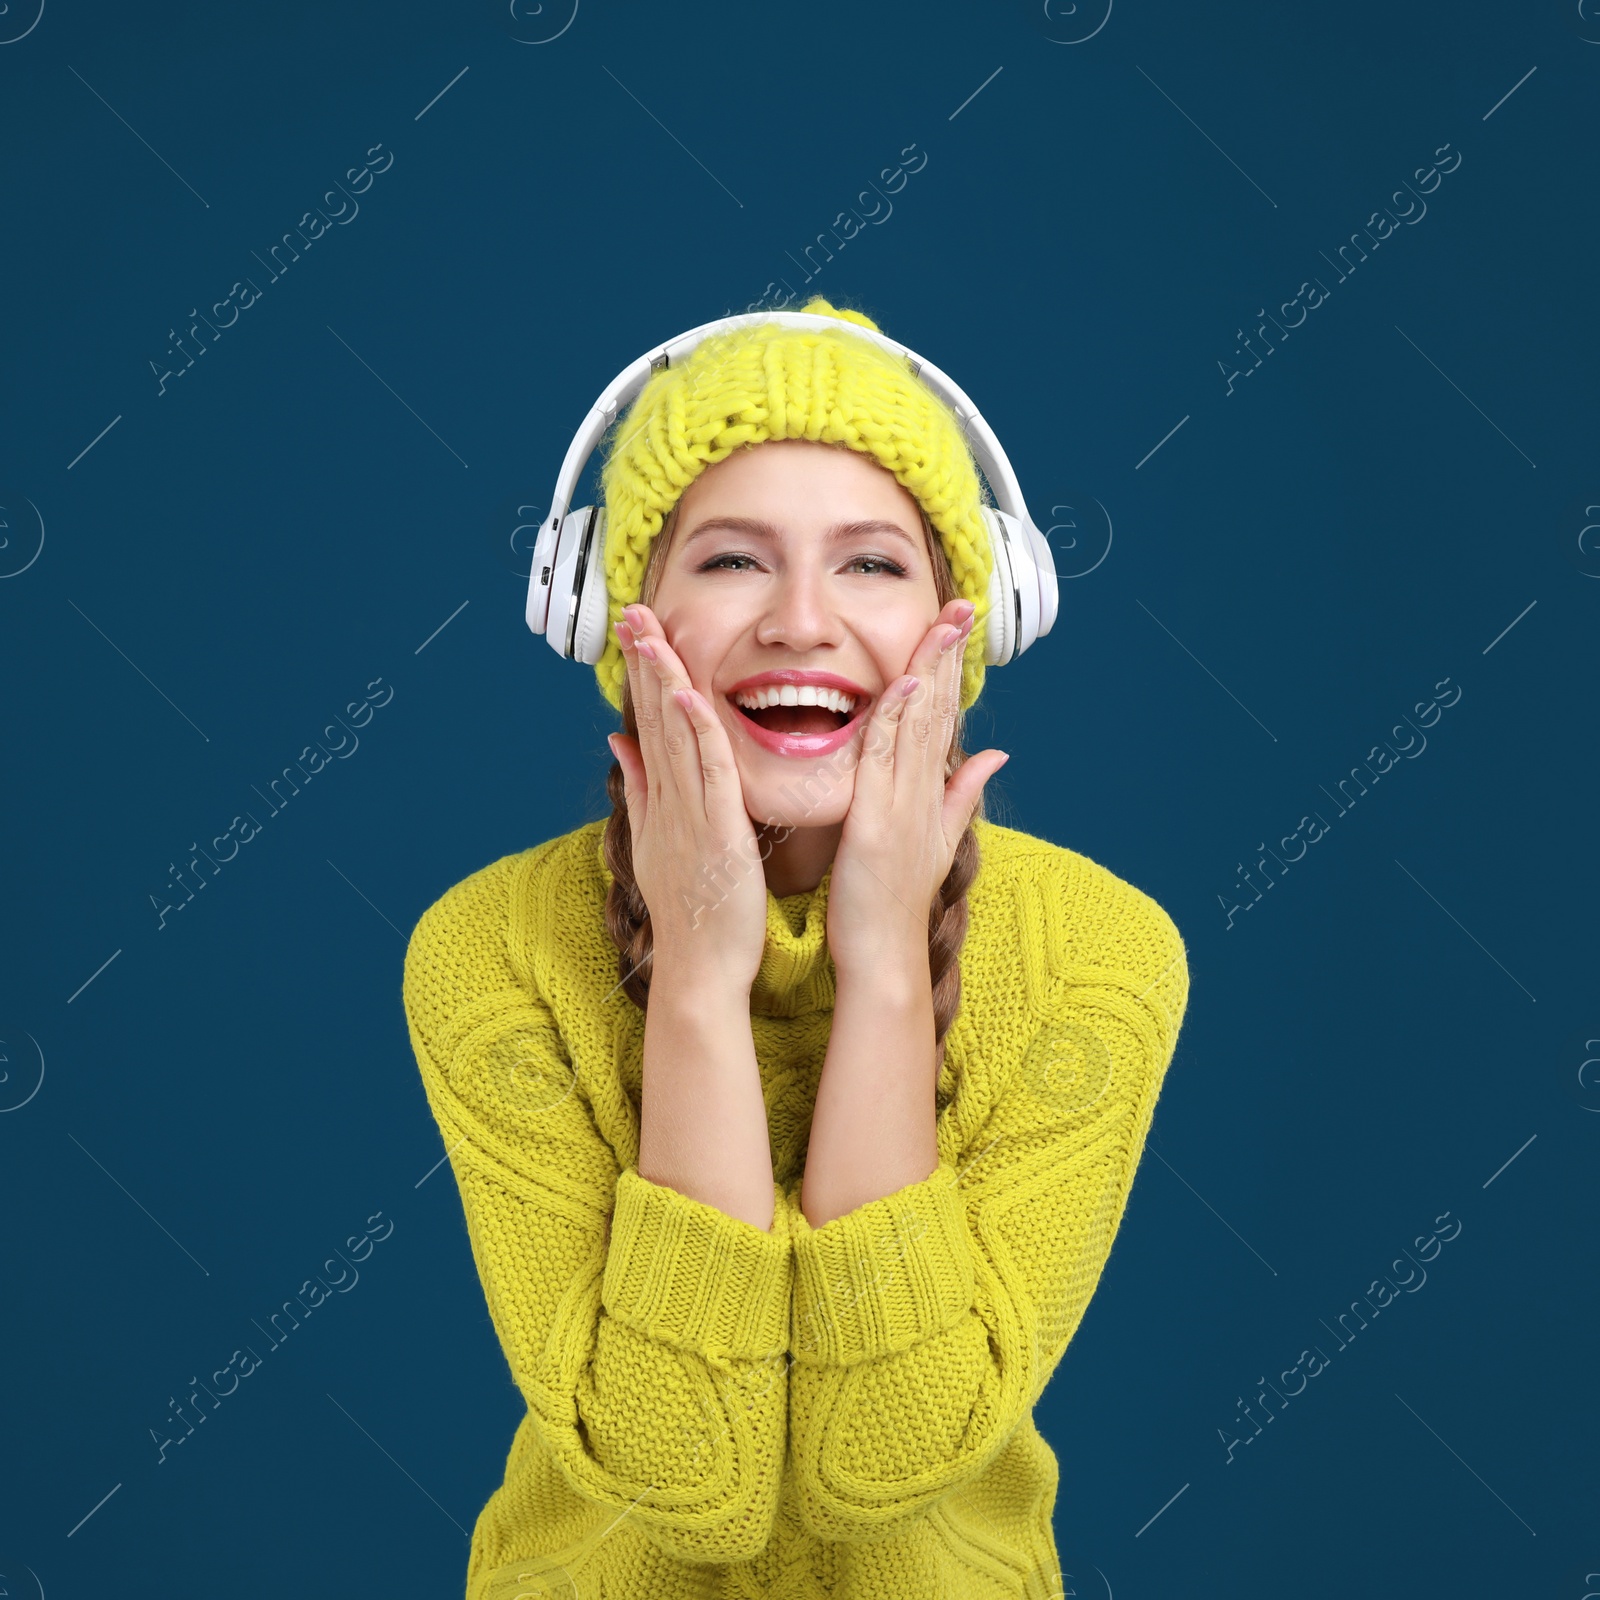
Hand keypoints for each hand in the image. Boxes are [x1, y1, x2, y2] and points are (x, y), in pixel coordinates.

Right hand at [607, 604, 769, 995]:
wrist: (700, 968)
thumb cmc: (693, 909)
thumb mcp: (659, 840)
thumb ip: (642, 787)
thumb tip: (619, 739)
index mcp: (664, 800)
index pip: (649, 724)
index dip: (643, 675)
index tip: (637, 629)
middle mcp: (669, 800)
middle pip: (654, 720)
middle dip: (645, 662)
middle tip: (633, 610)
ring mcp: (689, 815)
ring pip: (675, 736)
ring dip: (664, 682)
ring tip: (652, 633)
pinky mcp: (716, 833)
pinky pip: (707, 775)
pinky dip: (697, 735)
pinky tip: (687, 697)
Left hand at [825, 598, 1008, 977]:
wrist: (884, 954)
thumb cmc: (894, 899)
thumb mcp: (934, 838)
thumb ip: (961, 793)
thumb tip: (996, 754)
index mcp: (930, 792)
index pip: (943, 717)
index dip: (953, 669)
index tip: (958, 624)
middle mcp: (922, 792)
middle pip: (938, 711)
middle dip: (949, 656)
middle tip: (962, 605)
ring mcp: (903, 806)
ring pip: (918, 726)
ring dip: (929, 673)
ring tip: (941, 626)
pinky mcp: (877, 823)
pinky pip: (885, 761)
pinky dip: (897, 721)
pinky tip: (906, 685)